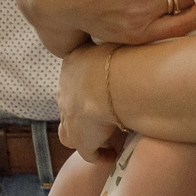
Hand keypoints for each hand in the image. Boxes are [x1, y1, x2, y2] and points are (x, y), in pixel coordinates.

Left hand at [56, 43, 128, 159]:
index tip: (98, 88)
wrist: (109, 82)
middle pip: (65, 103)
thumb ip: (115, 48)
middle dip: (77, 108)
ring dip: (85, 134)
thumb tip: (129, 40)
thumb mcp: (113, 44)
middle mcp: (65, 93)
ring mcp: (70, 119)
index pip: (73, 76)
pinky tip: (112, 155)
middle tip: (95, 113)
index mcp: (72, 66)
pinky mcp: (80, 141)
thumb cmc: (118, 57)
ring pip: (69, 131)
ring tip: (104, 139)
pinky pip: (89, 153)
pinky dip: (99, 155)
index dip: (84, 85)